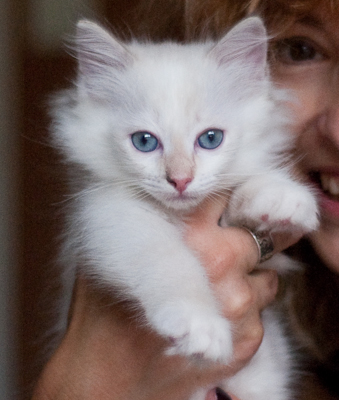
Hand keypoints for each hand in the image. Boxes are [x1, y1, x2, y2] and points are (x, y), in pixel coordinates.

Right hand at [32, 198, 299, 399]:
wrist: (107, 380)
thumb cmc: (105, 312)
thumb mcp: (115, 248)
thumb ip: (151, 217)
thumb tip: (176, 196)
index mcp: (190, 234)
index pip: (228, 197)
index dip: (223, 205)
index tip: (217, 215)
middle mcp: (221, 265)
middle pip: (254, 237)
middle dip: (237, 244)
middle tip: (213, 258)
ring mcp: (238, 305)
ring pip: (265, 275)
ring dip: (245, 280)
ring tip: (210, 294)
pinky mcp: (247, 342)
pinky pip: (262, 310)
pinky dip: (244, 312)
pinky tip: (211, 320)